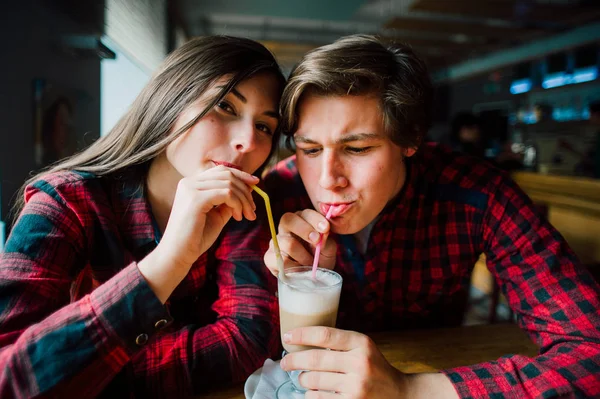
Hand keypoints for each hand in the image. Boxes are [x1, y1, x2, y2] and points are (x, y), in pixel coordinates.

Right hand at [158, 165, 258, 267]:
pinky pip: (227, 193)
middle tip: (253, 209)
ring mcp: (191, 189)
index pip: (221, 171)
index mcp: (192, 184)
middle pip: (227, 174)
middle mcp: (189, 182)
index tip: (256, 184)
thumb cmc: (196, 237)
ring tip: (247, 216)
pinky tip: (238, 218)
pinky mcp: (196, 199)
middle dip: (245, 190)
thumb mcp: (217, 215)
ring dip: (244, 200)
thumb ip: (228, 202)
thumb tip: (247, 190)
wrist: (178, 254)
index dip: (241, 175)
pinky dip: (237, 204)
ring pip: (229, 184)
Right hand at [263, 209, 336, 275]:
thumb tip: (323, 233)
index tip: (325, 228)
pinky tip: (299, 270)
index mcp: (302, 220)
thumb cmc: (320, 259)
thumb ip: (326, 240)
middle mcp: (286, 228)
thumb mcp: (328, 249)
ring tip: (310, 264)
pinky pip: (281, 260)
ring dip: (304, 256)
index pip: (305, 213)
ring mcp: (276, 242)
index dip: (315, 219)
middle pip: (288, 220)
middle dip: (304, 230)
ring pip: (288, 243)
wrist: (313, 278)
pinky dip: (294, 267)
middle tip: (316, 241)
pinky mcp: (269, 257)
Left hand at [280, 327, 406, 397]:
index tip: (287, 336)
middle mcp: (360, 363)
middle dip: (293, 361)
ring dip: (303, 380)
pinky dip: (310, 395)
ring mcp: (356, 386)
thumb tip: (301, 340)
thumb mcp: (362, 348)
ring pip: (313, 381)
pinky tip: (313, 392)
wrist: (400, 395)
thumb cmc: (374, 368)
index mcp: (361, 343)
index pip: (325, 335)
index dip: (302, 334)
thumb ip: (339, 343)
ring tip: (303, 378)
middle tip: (285, 363)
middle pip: (314, 359)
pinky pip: (318, 398)